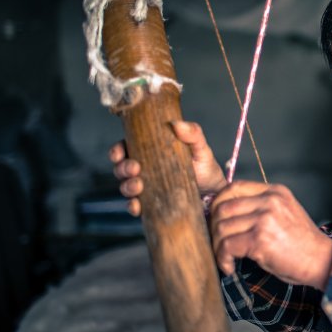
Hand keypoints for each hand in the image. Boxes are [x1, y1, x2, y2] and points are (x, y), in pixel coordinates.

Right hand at [109, 120, 226, 215]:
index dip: (117, 151)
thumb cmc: (204, 166)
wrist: (214, 191)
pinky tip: (138, 206)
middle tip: (135, 168)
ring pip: (125, 187)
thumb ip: (193, 133)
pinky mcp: (151, 204)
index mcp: (149, 151)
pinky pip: (135, 206)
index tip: (120, 153)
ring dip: (127, 186)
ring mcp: (146, 188)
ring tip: (138, 186)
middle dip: (123, 168)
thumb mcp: (200, 147)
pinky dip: (133, 207)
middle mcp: (144, 169)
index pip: (125, 148)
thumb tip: (177, 124)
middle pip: (121, 168)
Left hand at [210, 180, 331, 289]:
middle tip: (218, 242)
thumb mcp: (284, 212)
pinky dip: (223, 259)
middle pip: (223, 207)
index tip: (216, 220)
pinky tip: (229, 267)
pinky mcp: (260, 239)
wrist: (321, 260)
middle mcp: (269, 201)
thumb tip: (226, 212)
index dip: (218, 203)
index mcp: (274, 191)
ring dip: (217, 246)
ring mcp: (264, 219)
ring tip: (225, 258)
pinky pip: (227, 246)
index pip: (234, 187)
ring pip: (222, 227)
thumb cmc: (302, 242)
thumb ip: (261, 206)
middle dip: (213, 227)